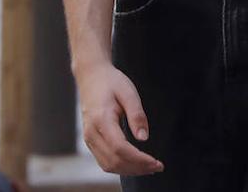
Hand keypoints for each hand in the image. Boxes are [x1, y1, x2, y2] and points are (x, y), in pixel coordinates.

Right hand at [77, 61, 162, 175]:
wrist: (91, 77)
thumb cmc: (112, 82)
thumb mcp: (129, 93)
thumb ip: (137, 115)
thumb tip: (144, 138)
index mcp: (101, 121)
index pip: (120, 149)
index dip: (139, 159)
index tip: (156, 162)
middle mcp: (92, 134)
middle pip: (114, 161)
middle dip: (137, 168)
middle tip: (158, 167)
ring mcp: (89, 139)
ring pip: (107, 164)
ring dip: (129, 170)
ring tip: (149, 168)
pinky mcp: (91, 140)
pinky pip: (104, 160)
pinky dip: (120, 166)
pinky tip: (135, 164)